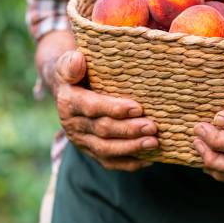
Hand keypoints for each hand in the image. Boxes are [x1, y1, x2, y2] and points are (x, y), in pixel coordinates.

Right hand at [50, 50, 158, 170]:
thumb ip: (72, 63)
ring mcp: (81, 141)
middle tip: (152, 127)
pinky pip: (109, 162)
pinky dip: (129, 163)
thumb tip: (78, 59)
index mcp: (69, 102)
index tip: (138, 108)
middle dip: (129, 130)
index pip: (92, 107)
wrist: (68, 90)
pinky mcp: (90, 151)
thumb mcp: (69, 64)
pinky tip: (149, 159)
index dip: (114, 109)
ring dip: (131, 147)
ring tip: (154, 142)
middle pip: (102, 130)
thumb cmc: (77, 73)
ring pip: (106, 149)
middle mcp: (72, 125)